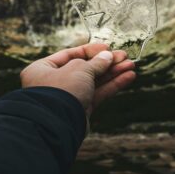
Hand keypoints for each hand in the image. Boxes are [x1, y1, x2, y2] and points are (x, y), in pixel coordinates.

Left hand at [20, 43, 135, 113]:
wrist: (58, 125)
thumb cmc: (62, 91)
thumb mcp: (79, 69)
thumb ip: (95, 62)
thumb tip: (107, 56)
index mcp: (43, 69)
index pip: (71, 55)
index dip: (91, 51)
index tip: (108, 48)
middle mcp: (54, 82)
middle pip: (85, 68)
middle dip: (107, 63)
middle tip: (125, 57)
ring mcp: (68, 97)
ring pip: (94, 81)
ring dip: (113, 73)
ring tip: (131, 66)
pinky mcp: (80, 110)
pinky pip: (98, 94)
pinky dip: (112, 86)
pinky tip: (128, 77)